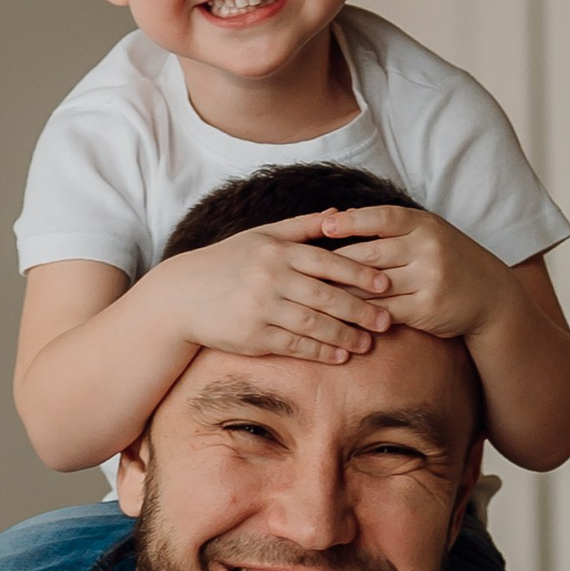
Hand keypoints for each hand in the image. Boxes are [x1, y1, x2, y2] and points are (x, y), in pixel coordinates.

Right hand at [148, 214, 391, 365]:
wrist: (182, 295)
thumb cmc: (227, 262)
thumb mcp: (261, 236)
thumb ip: (302, 226)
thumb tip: (340, 214)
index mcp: (277, 251)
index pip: (328, 263)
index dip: (360, 275)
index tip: (386, 285)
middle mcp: (271, 278)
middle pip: (326, 296)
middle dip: (360, 310)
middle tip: (386, 321)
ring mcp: (262, 308)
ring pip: (314, 324)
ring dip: (344, 336)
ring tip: (366, 344)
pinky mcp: (253, 336)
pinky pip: (294, 345)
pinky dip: (319, 352)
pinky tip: (338, 356)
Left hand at [313, 206, 506, 344]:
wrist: (490, 295)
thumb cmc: (447, 260)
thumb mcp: (427, 233)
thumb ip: (390, 228)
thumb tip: (337, 217)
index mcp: (424, 224)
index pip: (381, 218)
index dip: (350, 222)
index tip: (322, 226)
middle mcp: (427, 248)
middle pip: (370, 255)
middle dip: (335, 264)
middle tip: (302, 269)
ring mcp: (429, 278)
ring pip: (373, 286)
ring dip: (341, 292)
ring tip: (312, 294)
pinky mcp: (427, 307)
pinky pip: (384, 311)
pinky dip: (360, 314)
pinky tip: (339, 316)